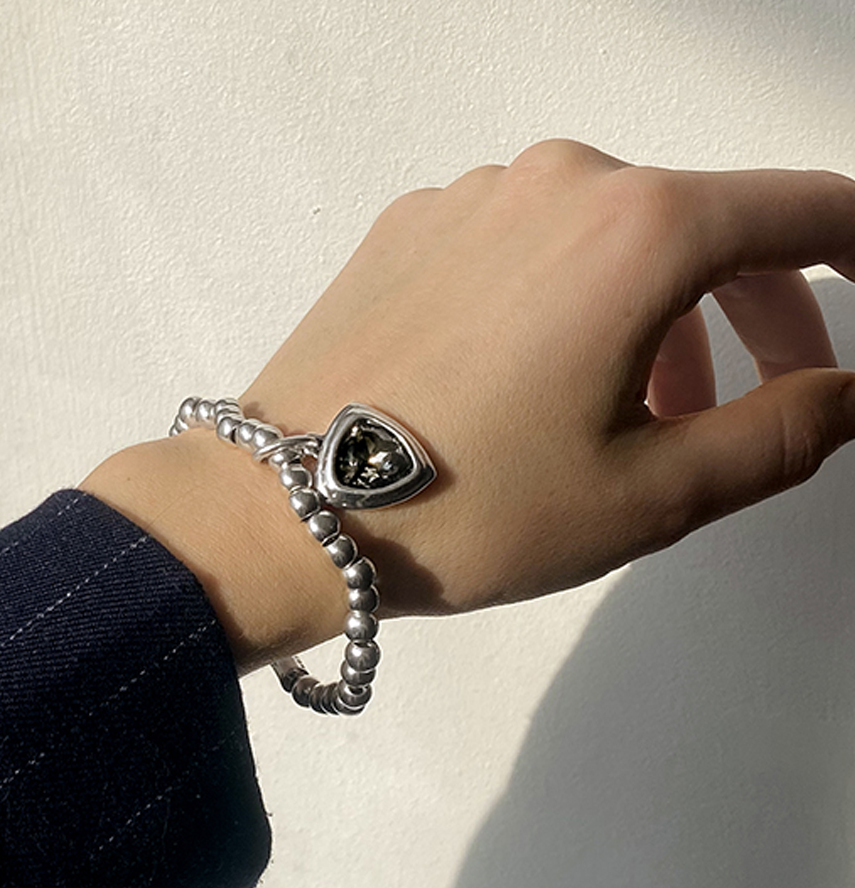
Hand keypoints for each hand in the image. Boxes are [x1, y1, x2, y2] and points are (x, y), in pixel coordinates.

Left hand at [84, 140, 854, 665]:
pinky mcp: (408, 228)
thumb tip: (846, 392)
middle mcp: (553, 182)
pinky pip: (523, 247)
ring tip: (637, 412)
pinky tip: (537, 378)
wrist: (282, 510)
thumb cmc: (469, 509)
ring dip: (652, 314)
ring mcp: (468, 197)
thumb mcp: (654, 491)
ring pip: (606, 240)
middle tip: (763, 399)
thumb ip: (784, 432)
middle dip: (754, 311)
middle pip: (701, 226)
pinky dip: (564, 299)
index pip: (799, 211)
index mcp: (635, 228)